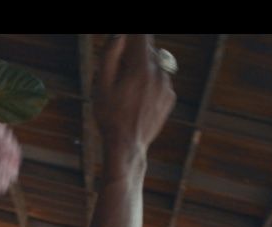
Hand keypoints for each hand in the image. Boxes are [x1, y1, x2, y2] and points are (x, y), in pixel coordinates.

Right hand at [96, 35, 176, 173]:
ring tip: (127, 90)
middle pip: (148, 50)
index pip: (141, 36)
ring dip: (142, 68)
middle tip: (119, 71)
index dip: (132, 35)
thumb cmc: (110, 115)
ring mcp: (167, 86)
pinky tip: (137, 98)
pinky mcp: (170, 98)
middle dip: (134, 53)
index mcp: (141, 67)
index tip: (126, 38)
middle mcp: (159, 74)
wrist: (127, 146)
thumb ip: (110, 54)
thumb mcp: (101, 84)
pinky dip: (150, 82)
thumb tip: (119, 34)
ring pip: (155, 65)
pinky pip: (160, 80)